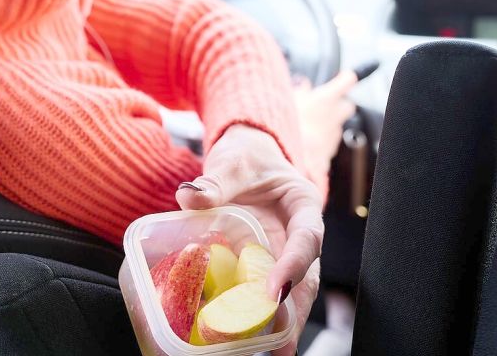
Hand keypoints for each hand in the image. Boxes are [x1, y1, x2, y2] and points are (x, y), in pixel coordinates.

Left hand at [176, 124, 323, 355]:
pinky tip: (251, 343)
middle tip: (283, 343)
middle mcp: (299, 236)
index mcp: (303, 205)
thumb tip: (189, 196)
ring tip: (275, 352)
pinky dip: (260, 317)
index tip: (275, 289)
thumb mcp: (234, 163)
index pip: (307, 237)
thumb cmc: (248, 159)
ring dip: (284, 323)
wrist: (249, 162)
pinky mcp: (266, 267)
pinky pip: (266, 293)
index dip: (294, 264)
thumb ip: (216, 181)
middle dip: (295, 310)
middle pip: (306, 276)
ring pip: (292, 292)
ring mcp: (284, 254)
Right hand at [294, 71, 357, 181]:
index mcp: (326, 99)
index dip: (346, 79)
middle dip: (339, 105)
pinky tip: (307, 141)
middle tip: (325, 105)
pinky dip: (321, 140)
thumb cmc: (289, 127)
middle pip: (347, 106)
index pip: (347, 81)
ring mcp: (334, 134)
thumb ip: (300, 92)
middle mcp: (335, 115)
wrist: (291, 157)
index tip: (344, 78)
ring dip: (327, 124)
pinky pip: (328, 142)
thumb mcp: (289, 102)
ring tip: (308, 125)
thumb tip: (304, 86)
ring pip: (336, 125)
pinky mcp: (330, 150)